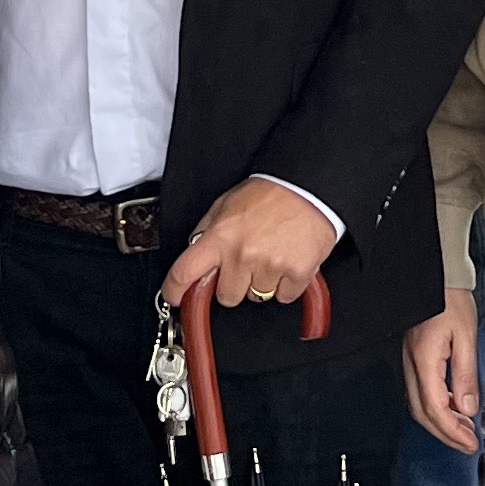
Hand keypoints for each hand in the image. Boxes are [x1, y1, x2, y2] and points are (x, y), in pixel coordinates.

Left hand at [157, 177, 340, 311]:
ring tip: (271, 255)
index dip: (174, 290)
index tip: (174, 297)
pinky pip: (284, 296)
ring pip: (256, 297)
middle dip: (234, 284)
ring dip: (262, 282)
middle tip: (246, 262)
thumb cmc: (270, 194)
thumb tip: (195, 254)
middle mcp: (242, 254)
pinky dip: (287, 284)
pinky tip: (288, 261)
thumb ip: (208, 231)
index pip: (184, 272)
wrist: (310, 188)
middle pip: (226, 296)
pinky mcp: (296, 274)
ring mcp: (270, 266)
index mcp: (220, 236)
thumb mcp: (226, 204)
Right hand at [404, 289, 480, 452]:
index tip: (470, 443)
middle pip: (422, 413)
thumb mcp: (466, 336)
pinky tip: (452, 407)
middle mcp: (411, 364)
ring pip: (418, 404)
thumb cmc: (450, 300)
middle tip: (467, 443)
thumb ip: (466, 375)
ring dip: (440, 422)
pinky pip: (419, 391)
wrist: (437, 276)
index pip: (436, 408)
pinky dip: (435, 407)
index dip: (453, 431)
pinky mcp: (413, 357)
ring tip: (463, 429)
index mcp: (424, 361)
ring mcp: (409, 361)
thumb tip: (468, 408)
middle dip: (445, 434)